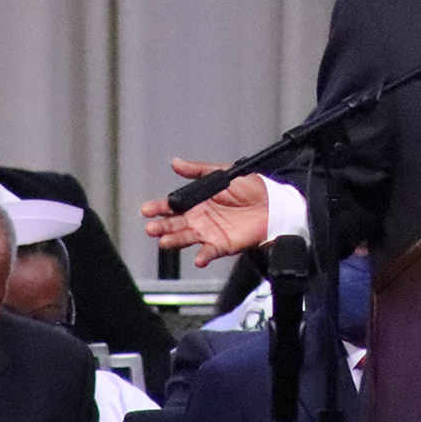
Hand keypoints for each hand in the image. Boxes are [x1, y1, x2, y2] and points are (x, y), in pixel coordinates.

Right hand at [142, 159, 269, 267]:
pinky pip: (210, 252)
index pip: (173, 207)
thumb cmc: (251, 188)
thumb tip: (176, 163)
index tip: (146, 210)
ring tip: (165, 242)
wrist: (274, 203)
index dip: (159, 208)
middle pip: (175, 225)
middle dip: (162, 227)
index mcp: (198, 203)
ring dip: (175, 241)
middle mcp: (200, 219)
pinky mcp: (223, 245)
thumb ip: (198, 170)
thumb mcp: (222, 173)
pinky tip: (198, 258)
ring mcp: (210, 233)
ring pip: (187, 239)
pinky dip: (203, 256)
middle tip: (151, 228)